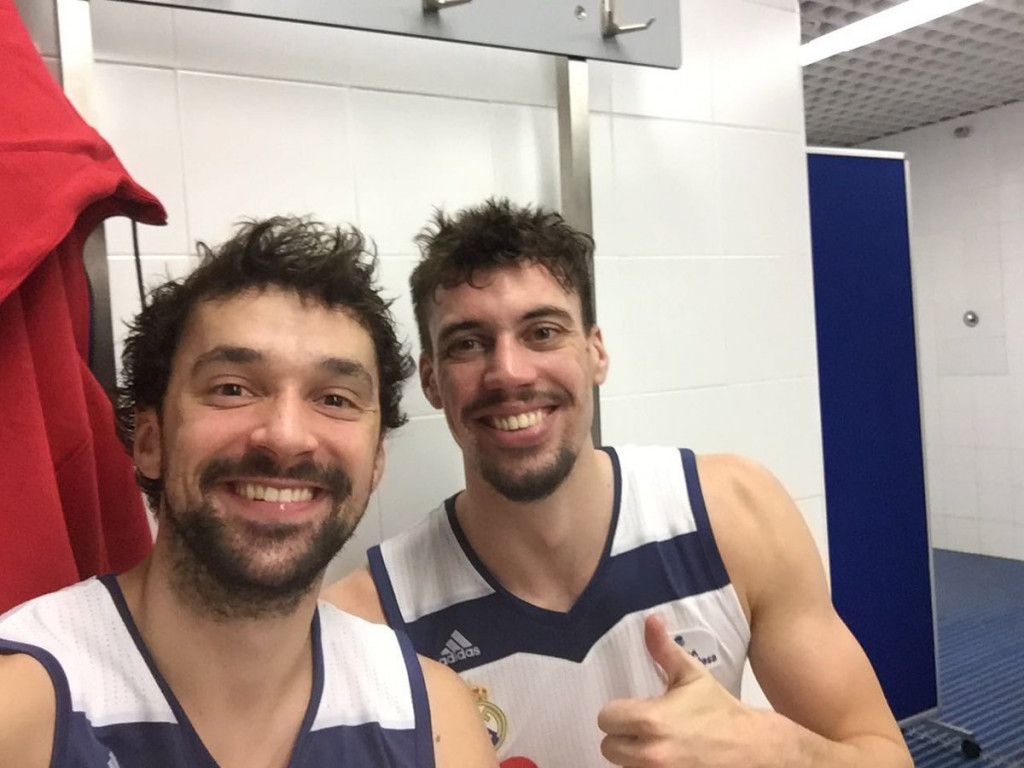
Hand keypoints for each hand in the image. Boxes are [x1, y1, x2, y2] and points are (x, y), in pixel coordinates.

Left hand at [597, 614, 760, 766]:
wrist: (752, 749)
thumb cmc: (718, 709)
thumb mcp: (691, 675)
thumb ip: (664, 649)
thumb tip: (651, 619)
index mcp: (650, 720)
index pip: (606, 718)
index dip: (618, 712)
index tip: (634, 709)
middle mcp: (650, 753)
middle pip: (608, 746)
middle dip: (622, 735)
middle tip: (643, 727)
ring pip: (623, 764)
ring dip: (633, 754)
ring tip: (654, 742)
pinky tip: (665, 758)